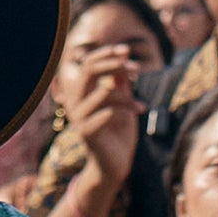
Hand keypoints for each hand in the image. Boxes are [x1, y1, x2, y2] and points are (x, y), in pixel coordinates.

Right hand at [55, 38, 146, 184]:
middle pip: (88, 71)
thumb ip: (119, 83)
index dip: (106, 53)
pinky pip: (107, 112)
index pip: (87, 64)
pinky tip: (139, 111)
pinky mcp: (86, 132)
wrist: (115, 166)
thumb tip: (122, 59)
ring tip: (143, 106)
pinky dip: (126, 109)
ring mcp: (78, 118)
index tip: (127, 50)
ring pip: (103, 93)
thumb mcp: (122, 102)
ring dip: (127, 96)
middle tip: (136, 67)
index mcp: (81, 93)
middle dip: (113, 64)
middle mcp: (74, 103)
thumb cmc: (118, 133)